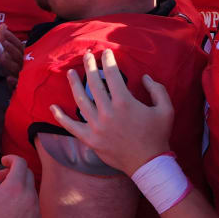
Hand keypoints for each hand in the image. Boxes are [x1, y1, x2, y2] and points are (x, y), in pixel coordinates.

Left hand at [0, 24, 23, 84]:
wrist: (22, 83)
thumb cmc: (14, 64)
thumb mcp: (10, 51)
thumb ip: (6, 39)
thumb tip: (2, 25)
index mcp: (23, 55)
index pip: (18, 45)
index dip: (11, 37)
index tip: (3, 30)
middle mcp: (24, 63)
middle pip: (18, 55)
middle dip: (11, 48)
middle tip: (3, 42)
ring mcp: (22, 74)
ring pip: (17, 68)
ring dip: (10, 63)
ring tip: (2, 58)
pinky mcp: (19, 85)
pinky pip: (17, 84)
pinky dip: (14, 82)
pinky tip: (8, 78)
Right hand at [0, 154, 39, 217]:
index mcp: (15, 186)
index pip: (20, 162)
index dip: (11, 159)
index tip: (3, 163)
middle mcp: (29, 196)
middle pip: (27, 173)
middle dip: (14, 171)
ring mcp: (35, 209)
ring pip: (31, 189)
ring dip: (19, 186)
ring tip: (4, 195)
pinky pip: (33, 204)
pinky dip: (24, 200)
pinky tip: (11, 209)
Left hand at [50, 48, 174, 175]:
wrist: (148, 164)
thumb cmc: (157, 135)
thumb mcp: (166, 109)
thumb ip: (157, 89)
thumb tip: (144, 77)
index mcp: (124, 102)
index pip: (112, 75)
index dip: (108, 61)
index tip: (107, 53)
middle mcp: (107, 112)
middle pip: (93, 83)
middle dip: (89, 66)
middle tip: (87, 55)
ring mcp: (96, 126)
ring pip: (80, 100)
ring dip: (73, 84)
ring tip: (70, 73)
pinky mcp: (90, 139)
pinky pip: (71, 127)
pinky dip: (60, 117)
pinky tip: (52, 107)